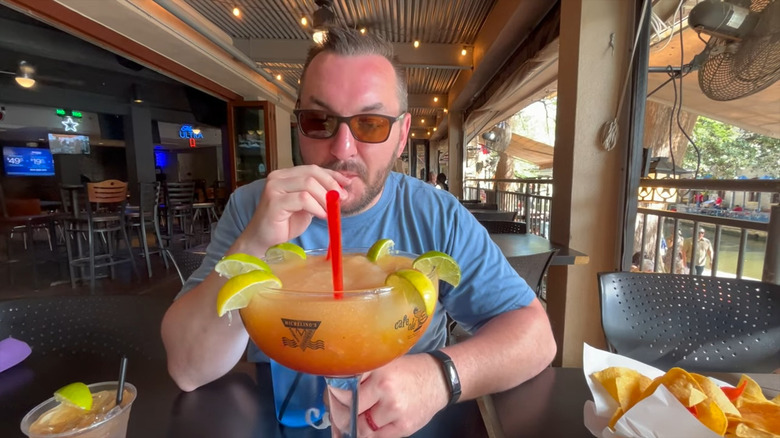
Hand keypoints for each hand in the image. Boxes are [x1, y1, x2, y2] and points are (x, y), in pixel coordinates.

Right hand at [229, 165, 347, 255]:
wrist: (263, 240)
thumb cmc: (284, 223)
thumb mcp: (306, 206)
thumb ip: (318, 196)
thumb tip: (340, 191)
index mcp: (285, 175)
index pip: (313, 169)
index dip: (332, 175)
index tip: (347, 183)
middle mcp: (277, 177)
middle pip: (312, 173)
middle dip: (331, 185)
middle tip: (342, 199)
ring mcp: (274, 188)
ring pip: (308, 184)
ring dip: (324, 198)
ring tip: (330, 211)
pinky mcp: (274, 202)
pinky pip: (303, 199)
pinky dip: (316, 207)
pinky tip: (322, 216)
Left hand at [327, 354, 448, 436]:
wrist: (439, 380)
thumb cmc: (408, 371)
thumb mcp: (384, 363)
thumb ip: (362, 375)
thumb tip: (334, 392)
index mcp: (377, 369)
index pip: (343, 388)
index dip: (334, 396)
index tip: (332, 397)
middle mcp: (385, 389)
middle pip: (349, 410)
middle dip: (339, 415)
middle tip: (338, 414)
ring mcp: (395, 410)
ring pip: (360, 429)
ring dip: (352, 428)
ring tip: (349, 424)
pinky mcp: (403, 427)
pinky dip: (367, 436)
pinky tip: (364, 431)